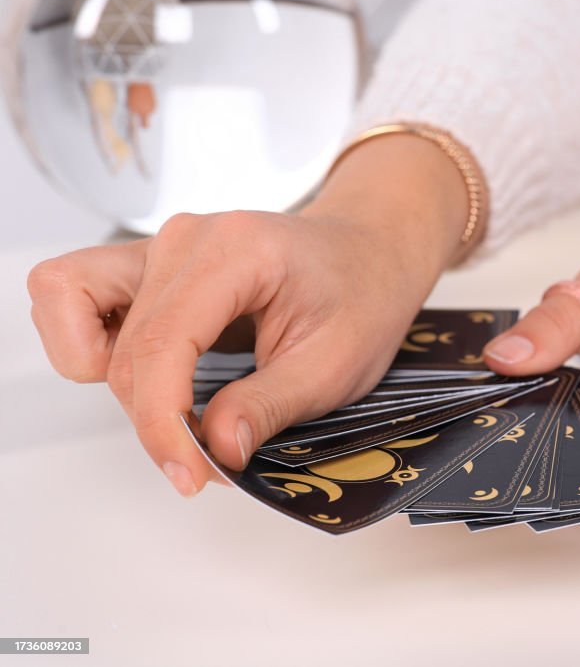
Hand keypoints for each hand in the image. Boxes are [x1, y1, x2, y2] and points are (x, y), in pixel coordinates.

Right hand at [27, 134, 469, 495]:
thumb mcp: (338, 364)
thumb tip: (217, 449)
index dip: (163, 423)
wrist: (369, 253)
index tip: (190, 475)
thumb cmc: (361, 295)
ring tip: (183, 416)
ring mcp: (159, 248)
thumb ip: (272, 404)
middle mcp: (183, 239)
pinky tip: (151, 380)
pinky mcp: (148, 267)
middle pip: (127, 351)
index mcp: (235, 251)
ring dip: (123, 386)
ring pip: (83, 324)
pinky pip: (74, 297)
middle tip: (213, 458)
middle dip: (159, 420)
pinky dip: (90, 348)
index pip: (162, 344)